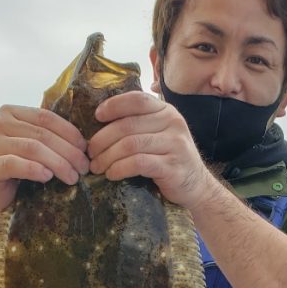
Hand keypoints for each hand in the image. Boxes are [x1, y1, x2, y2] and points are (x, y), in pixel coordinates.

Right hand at [0, 105, 89, 214]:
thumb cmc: (17, 169)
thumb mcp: (32, 146)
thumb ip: (47, 136)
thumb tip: (83, 143)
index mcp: (10, 112)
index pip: (45, 117)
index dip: (69, 132)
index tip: (85, 149)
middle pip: (41, 134)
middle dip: (68, 151)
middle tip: (84, 167)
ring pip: (32, 148)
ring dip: (58, 163)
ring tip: (72, 177)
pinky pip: (15, 164)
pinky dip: (34, 170)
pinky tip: (48, 177)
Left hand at [88, 91, 211, 209]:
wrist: (196, 187)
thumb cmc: (170, 161)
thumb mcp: (159, 136)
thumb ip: (140, 125)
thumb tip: (101, 124)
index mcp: (167, 111)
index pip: (137, 100)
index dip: (114, 106)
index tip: (97, 116)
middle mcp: (173, 123)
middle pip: (128, 125)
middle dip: (102, 140)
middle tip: (90, 153)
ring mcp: (175, 145)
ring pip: (130, 144)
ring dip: (108, 157)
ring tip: (96, 167)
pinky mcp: (172, 167)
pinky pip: (138, 163)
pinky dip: (120, 169)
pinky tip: (111, 174)